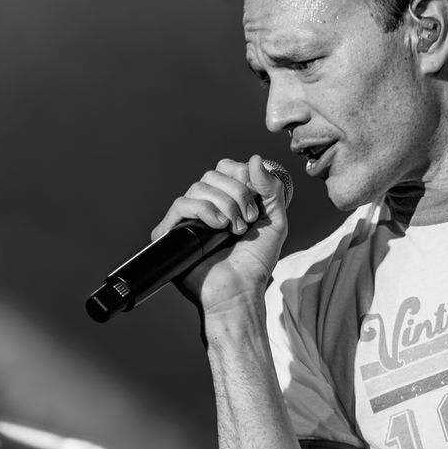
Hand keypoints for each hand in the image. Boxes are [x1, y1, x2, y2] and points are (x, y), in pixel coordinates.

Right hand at [152, 156, 292, 316]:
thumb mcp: (275, 221)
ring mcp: (188, 219)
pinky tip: (217, 227)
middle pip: (213, 174)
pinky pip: (181, 204)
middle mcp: (205, 206)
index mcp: (226, 200)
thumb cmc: (255, 263)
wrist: (239, 290)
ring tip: (234, 229)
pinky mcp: (172, 232)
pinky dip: (203, 210)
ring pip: (198, 186)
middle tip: (247, 221)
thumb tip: (254, 158)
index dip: (242, 178)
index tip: (255, 205)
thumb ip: (271, 187)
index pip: (226, 167)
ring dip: (224, 205)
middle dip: (236, 194)